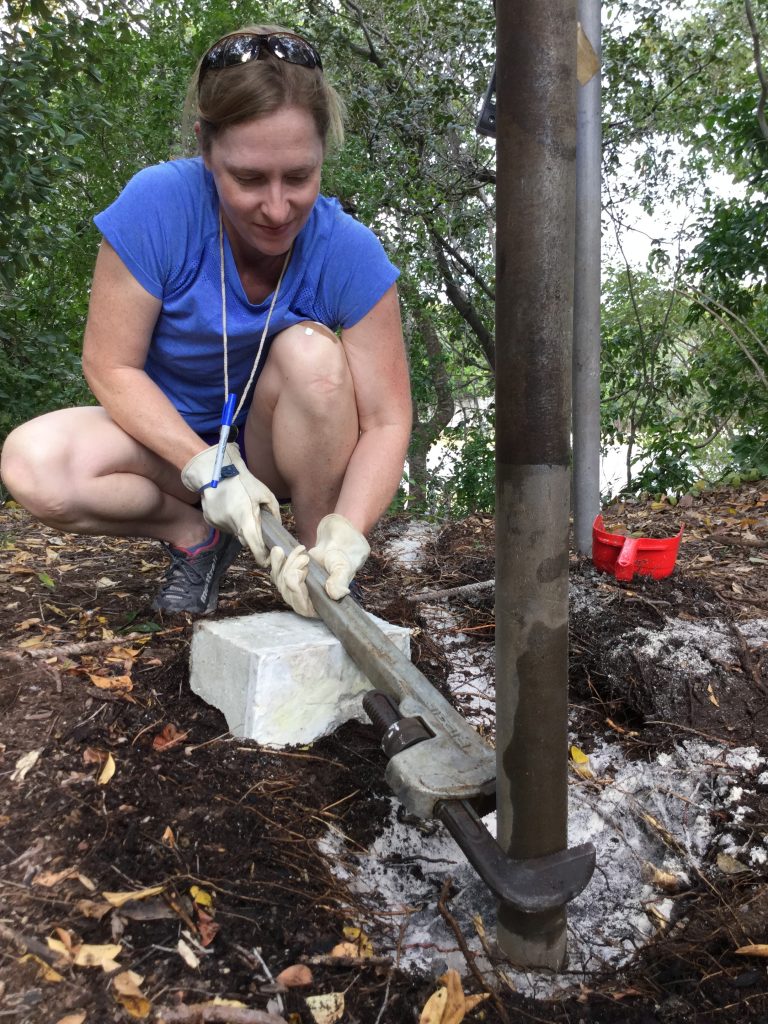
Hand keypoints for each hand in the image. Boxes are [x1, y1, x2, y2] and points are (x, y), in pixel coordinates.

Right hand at [181, 443, 279, 566]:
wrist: (215, 471)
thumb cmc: (244, 481)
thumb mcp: (265, 494)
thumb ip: (273, 513)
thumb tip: (277, 527)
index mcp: (246, 519)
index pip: (255, 547)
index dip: (262, 557)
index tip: (267, 560)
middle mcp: (231, 525)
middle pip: (245, 541)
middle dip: (253, 538)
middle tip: (257, 525)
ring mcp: (219, 524)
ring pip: (235, 533)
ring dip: (241, 527)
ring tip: (240, 508)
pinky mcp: (210, 520)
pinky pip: (225, 526)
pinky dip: (230, 521)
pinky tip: (230, 507)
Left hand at [269, 513, 369, 616]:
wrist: (335, 548)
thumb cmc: (341, 561)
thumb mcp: (343, 569)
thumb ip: (339, 582)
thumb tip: (336, 594)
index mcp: (321, 605)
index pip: (302, 608)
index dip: (297, 592)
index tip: (301, 573)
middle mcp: (307, 602)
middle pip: (288, 594)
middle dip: (292, 573)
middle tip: (305, 558)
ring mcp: (295, 592)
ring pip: (281, 583)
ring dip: (287, 564)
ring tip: (301, 551)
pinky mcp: (288, 580)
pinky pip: (276, 574)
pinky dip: (277, 561)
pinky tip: (279, 550)